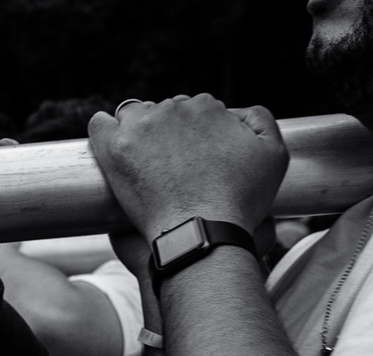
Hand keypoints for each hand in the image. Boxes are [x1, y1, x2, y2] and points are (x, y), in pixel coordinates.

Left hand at [88, 94, 287, 241]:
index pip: (194, 109)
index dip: (194, 133)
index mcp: (207, 107)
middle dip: (166, 132)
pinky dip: (103, 129)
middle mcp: (173, 110)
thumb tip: (235, 112)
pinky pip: (99, 124)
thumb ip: (260, 120)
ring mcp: (141, 127)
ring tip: (141, 160)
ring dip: (136, 130)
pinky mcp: (115, 148)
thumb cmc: (239, 200)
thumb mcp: (273, 154)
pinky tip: (111, 147)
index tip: (192, 156)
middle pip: (163, 112)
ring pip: (132, 115)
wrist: (201, 231)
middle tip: (168, 165)